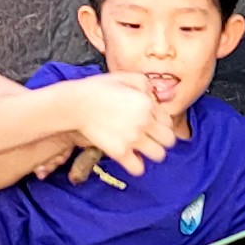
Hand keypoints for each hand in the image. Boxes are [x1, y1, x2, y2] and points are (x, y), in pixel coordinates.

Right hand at [58, 72, 182, 175]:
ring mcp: (133, 139)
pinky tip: (130, 158)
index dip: (160, 122)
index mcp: (147, 104)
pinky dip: (136, 166)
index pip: (168, 121)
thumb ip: (144, 83)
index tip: (150, 122)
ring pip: (159, 155)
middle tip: (150, 136)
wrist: (75, 104)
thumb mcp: (123, 76)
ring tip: (142, 148)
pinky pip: (138, 168)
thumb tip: (153, 94)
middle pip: (169, 140)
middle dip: (162, 139)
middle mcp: (144, 123)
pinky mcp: (120, 153)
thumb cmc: (96, 88)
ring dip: (152, 152)